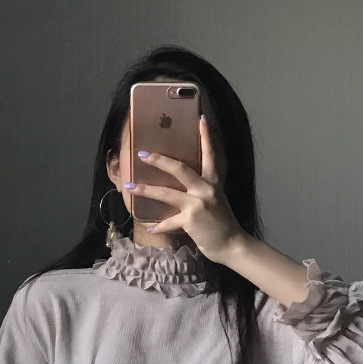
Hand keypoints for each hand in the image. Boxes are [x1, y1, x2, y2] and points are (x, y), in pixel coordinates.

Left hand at [129, 114, 248, 263]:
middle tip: (142, 153)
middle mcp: (206, 189)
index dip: (206, 136)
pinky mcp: (191, 220)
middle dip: (159, 160)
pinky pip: (168, 222)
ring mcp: (198, 204)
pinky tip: (150, 228)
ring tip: (130, 187)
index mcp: (213, 182)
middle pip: (179, 168)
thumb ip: (202, 190)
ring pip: (166, 193)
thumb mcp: (216, 201)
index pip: (211, 154)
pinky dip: (158, 226)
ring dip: (146, 190)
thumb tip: (185, 185)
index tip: (200, 118)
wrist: (232, 245)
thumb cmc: (223, 224)